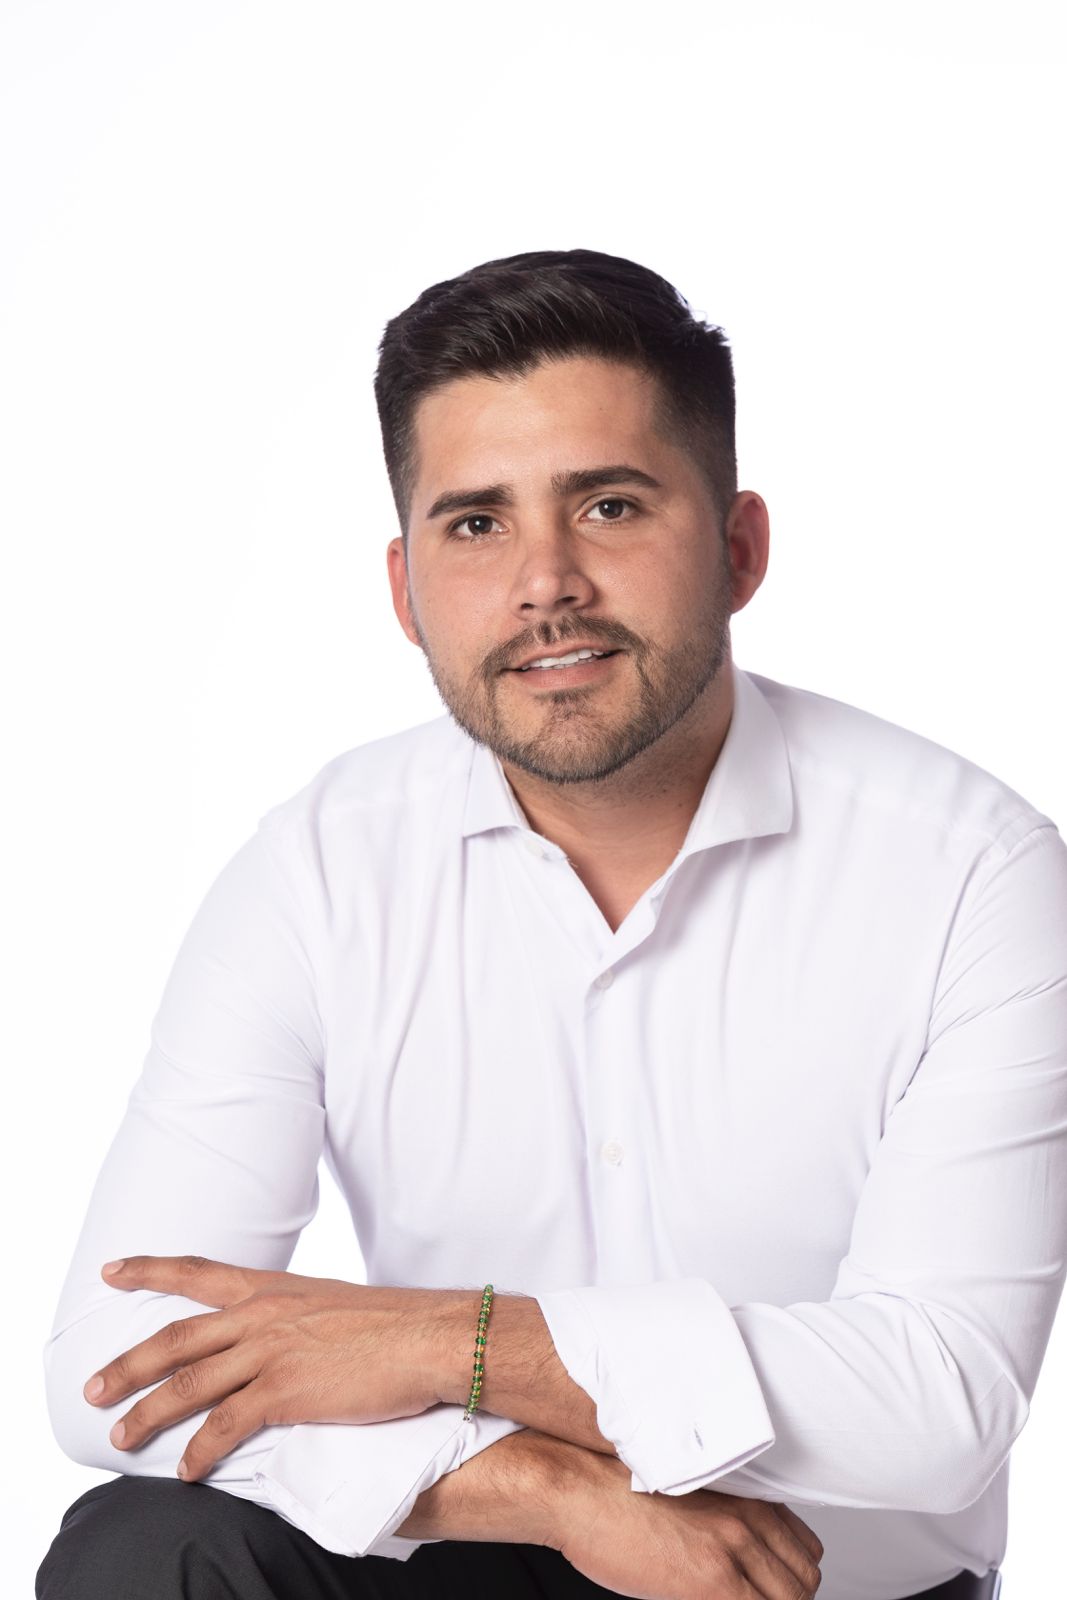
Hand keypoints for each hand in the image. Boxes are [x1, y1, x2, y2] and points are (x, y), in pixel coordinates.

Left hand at [82, 1255, 473, 1480]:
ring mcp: (271, 1352)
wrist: (430, 1337)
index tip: (112, 1269)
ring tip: (121, 1435)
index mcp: (273, 1288)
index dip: (150, 1270)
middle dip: (128, 1363)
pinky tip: (186, 1471)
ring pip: (188, 1385)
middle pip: (176, 1339)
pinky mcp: (286, 1391)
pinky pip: (226, 1427)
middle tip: (93, 1386)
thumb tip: (280, 1339)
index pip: (197, 1272)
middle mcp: (262, 1314)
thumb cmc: (394, 1324)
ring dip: (148, 1413)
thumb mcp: (332, 1304)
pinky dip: (199, 1452)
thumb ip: (295, 1318)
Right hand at [548, 1450, 823, 1599]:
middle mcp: (748, 1519)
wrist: (580, 1489)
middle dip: (785, 1599)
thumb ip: (728, 1521)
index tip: (774, 1590)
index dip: (791, 1578)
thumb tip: (744, 1563)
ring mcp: (733, 1549)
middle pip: (804, 1580)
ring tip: (730, 1598)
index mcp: (746, 1497)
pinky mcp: (713, 1581)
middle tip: (751, 1598)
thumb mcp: (691, 1499)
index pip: (806, 1549)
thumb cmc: (620, 1494)